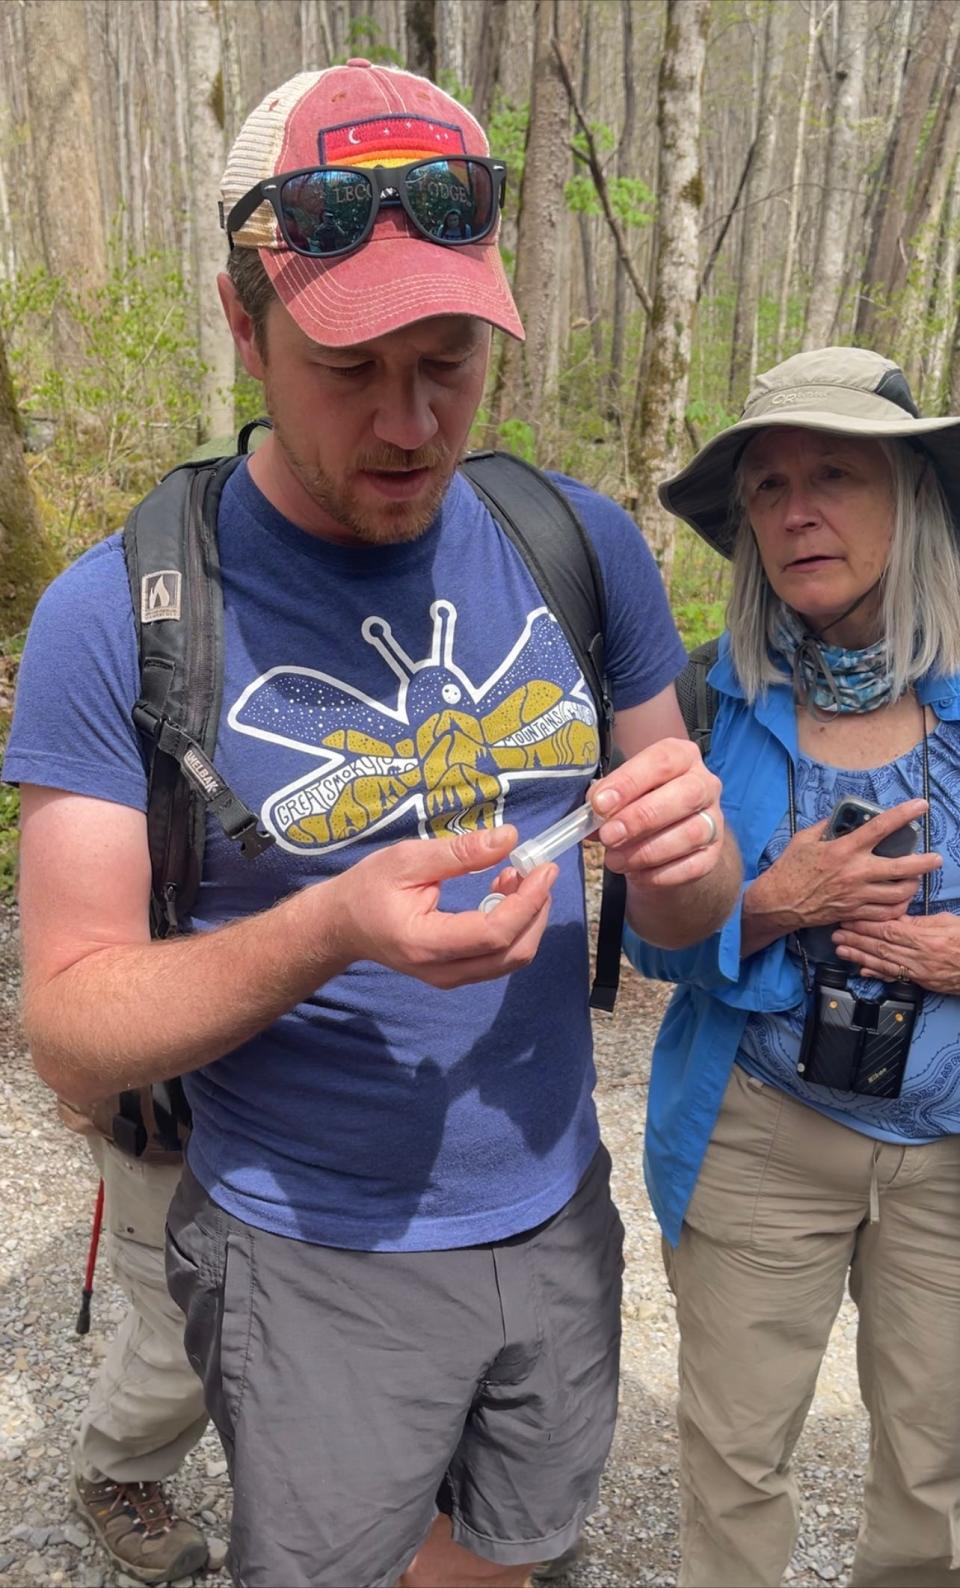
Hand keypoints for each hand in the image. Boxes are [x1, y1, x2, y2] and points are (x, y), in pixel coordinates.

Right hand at [328, 825, 557, 989]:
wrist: (343, 925)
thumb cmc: (369, 888)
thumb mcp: (407, 859)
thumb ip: (459, 852)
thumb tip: (509, 838)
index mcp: (425, 943)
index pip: (493, 934)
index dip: (527, 902)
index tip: (544, 869)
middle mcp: (442, 971)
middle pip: (512, 953)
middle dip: (536, 911)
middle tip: (536, 870)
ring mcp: (450, 978)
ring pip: (511, 959)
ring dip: (528, 918)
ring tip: (517, 876)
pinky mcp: (457, 973)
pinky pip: (500, 957)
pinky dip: (515, 926)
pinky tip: (504, 892)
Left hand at [586, 737, 724, 885]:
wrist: (661, 836)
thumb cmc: (637, 802)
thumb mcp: (620, 791)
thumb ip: (607, 797)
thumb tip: (593, 814)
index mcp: (682, 756)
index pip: (661, 761)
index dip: (629, 782)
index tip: (600, 804)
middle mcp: (705, 784)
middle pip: (685, 795)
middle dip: (641, 818)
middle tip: (609, 836)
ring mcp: (714, 820)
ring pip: (691, 834)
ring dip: (647, 851)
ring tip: (615, 859)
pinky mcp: (712, 854)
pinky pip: (692, 866)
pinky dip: (659, 874)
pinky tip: (635, 874)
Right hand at [748, 797, 938, 932]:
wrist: (779, 902)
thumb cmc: (790, 868)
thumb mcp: (804, 839)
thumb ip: (826, 827)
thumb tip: (843, 818)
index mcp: (844, 849)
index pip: (881, 828)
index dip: (904, 814)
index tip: (921, 805)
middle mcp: (855, 872)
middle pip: (902, 868)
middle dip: (925, 862)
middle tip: (936, 858)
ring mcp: (857, 895)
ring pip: (899, 893)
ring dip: (913, 885)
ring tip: (916, 879)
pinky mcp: (855, 912)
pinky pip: (886, 913)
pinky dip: (898, 906)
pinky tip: (900, 900)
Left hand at [833, 911, 959, 993]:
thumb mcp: (949, 923)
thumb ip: (922, 921)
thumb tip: (898, 917)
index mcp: (927, 939)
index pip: (889, 929)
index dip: (866, 924)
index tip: (850, 917)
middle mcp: (920, 957)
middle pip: (881, 947)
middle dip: (856, 939)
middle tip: (836, 933)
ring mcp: (920, 972)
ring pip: (883, 963)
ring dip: (859, 956)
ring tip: (841, 949)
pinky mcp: (923, 982)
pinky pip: (896, 977)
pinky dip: (877, 974)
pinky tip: (862, 970)